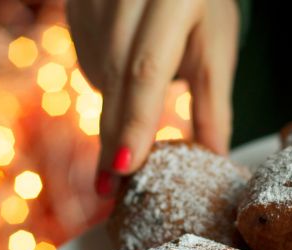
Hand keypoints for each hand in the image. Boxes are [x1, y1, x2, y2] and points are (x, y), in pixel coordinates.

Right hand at [67, 0, 238, 194]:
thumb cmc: (202, 3)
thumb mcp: (216, 48)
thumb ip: (212, 103)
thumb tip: (213, 158)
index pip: (147, 69)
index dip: (135, 120)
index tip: (125, 167)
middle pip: (114, 76)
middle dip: (114, 135)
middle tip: (109, 188)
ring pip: (98, 73)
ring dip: (115, 108)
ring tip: (137, 114)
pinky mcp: (75, 5)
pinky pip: (87, 60)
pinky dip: (106, 80)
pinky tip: (126, 74)